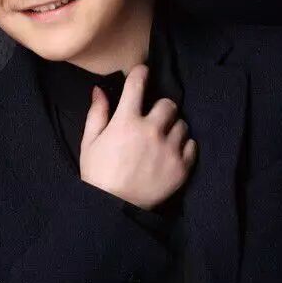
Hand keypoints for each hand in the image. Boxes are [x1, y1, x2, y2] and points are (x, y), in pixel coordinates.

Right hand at [79, 63, 197, 208]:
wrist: (114, 209)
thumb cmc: (98, 174)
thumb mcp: (89, 143)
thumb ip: (97, 114)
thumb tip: (99, 90)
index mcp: (126, 121)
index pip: (138, 84)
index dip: (141, 73)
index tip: (143, 73)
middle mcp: (151, 131)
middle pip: (169, 104)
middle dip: (162, 108)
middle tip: (155, 119)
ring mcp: (169, 149)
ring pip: (182, 124)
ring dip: (173, 128)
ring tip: (164, 139)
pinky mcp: (181, 167)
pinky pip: (192, 145)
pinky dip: (184, 146)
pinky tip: (172, 153)